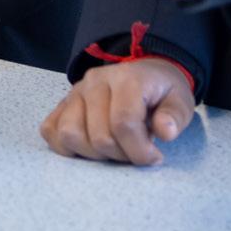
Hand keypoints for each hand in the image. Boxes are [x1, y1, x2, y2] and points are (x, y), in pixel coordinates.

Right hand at [40, 59, 197, 164]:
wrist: (145, 73)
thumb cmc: (161, 92)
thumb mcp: (180, 101)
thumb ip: (174, 116)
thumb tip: (165, 132)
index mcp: (126, 79)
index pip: (123, 124)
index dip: (138, 151)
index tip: (154, 157)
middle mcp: (95, 82)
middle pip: (98, 135)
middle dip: (120, 156)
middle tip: (134, 152)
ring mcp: (75, 92)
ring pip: (70, 134)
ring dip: (93, 154)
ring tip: (113, 150)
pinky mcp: (62, 102)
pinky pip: (50, 130)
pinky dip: (66, 147)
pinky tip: (89, 147)